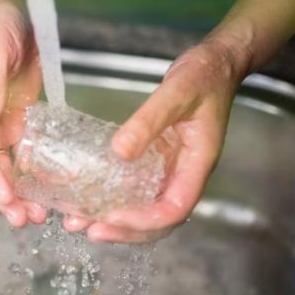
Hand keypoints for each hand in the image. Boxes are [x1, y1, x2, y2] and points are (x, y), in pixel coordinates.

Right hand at [0, 0, 47, 226]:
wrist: (13, 15)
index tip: (5, 195)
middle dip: (2, 195)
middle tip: (22, 219)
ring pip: (4, 166)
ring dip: (16, 192)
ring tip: (35, 215)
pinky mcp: (17, 120)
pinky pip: (21, 155)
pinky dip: (30, 175)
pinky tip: (44, 191)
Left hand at [62, 35, 251, 242]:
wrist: (214, 64)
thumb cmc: (203, 77)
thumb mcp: (176, 94)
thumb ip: (149, 121)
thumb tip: (120, 151)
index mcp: (197, 165)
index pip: (174, 209)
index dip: (144, 221)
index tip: (112, 218)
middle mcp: (185, 173)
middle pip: (158, 219)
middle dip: (124, 230)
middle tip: (89, 229)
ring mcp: (172, 168)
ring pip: (146, 207)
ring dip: (115, 219)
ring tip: (79, 220)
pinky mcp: (159, 159)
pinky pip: (139, 187)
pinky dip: (116, 196)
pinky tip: (90, 195)